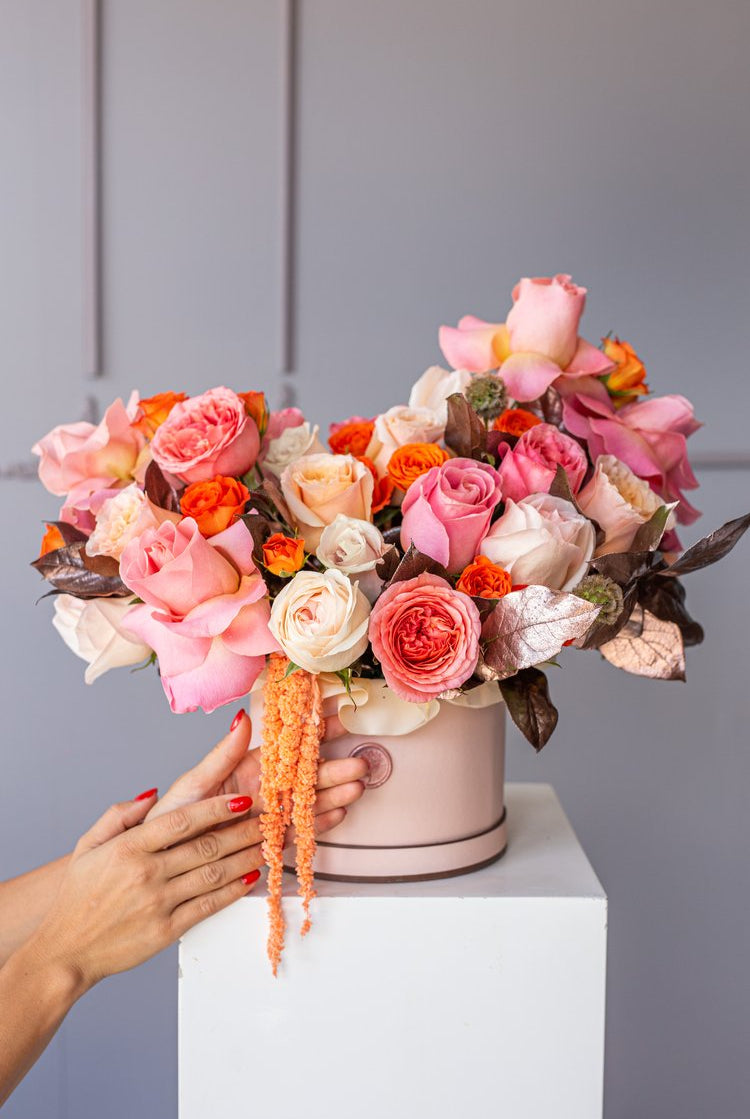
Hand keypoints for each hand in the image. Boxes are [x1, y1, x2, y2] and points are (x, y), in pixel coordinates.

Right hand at [30, 793, 268, 992]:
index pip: (181, 820)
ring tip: (268, 844)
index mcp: (127, 848)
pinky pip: (209, 905)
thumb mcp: (88, 846)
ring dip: (246, 858)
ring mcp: (157, 903)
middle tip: (269, 820)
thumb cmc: (78, 897)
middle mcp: (145, 873)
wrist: (65, 951)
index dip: (216, 808)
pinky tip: (251, 878)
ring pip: (214, 874)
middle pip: (206, 846)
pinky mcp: (166, 930)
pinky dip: (234, 891)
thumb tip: (152, 794)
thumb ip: (119, 815)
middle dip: (243, 830)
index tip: (242, 800)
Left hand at [146, 707, 366, 830]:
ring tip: (357, 788)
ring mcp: (268, 816)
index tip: (338, 715)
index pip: (286, 744)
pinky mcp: (268, 843)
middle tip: (358, 763)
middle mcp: (262, 788)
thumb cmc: (170, 820)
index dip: (312, 730)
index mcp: (246, 767)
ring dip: (332, 795)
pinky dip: (318, 825)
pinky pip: (297, 832)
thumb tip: (242, 718)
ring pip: (307, 802)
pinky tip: (339, 815)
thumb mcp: (194, 784)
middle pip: (304, 775)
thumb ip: (223, 754)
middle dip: (333, 769)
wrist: (159, 861)